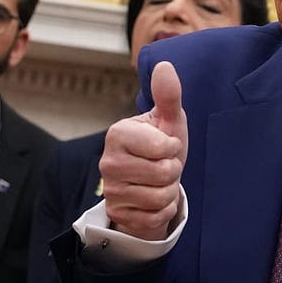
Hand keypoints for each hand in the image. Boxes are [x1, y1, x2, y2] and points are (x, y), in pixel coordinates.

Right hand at [101, 61, 187, 241]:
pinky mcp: (117, 214)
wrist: (150, 185)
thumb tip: (164, 65)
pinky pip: (154, 217)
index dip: (173, 148)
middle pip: (163, 174)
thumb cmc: (160, 147)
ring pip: (160, 197)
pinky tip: (153, 201)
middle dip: (172, 172)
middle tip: (162, 166)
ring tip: (158, 183)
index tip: (165, 146)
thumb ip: (168, 95)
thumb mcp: (168, 121)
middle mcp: (108, 161)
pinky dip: (162, 212)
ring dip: (168, 192)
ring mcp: (111, 190)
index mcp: (118, 133)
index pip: (164, 147)